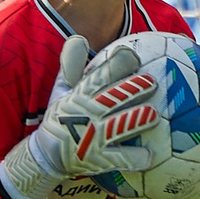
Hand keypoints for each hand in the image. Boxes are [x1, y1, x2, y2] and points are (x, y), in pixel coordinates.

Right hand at [0, 37, 168, 198]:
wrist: (45, 156)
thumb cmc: (62, 117)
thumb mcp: (62, 91)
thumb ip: (72, 66)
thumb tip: (78, 38)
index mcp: (79, 95)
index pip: (98, 76)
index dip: (115, 64)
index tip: (132, 54)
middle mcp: (86, 114)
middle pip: (111, 98)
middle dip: (132, 89)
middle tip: (152, 82)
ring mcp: (92, 137)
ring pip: (117, 126)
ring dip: (136, 120)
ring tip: (154, 115)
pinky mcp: (97, 159)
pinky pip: (119, 159)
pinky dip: (134, 158)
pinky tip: (150, 156)